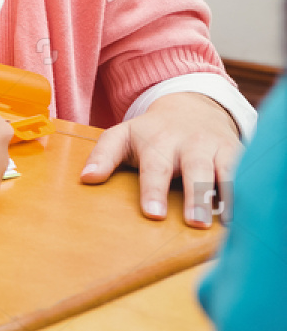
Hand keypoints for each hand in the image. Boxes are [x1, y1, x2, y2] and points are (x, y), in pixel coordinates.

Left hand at [80, 92, 242, 227]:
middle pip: (194, 169)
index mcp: (157, 142)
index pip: (154, 167)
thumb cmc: (150, 132)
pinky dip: (244, 190)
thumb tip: (86, 178)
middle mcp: (188, 144)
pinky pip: (243, 172)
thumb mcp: (122, 136)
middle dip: (195, 195)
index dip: (153, 189)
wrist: (191, 107)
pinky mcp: (236, 153)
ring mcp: (215, 148)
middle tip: (194, 222)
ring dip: (225, 195)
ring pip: (224, 171)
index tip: (153, 213)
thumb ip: (103, 155)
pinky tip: (241, 214)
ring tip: (225, 223)